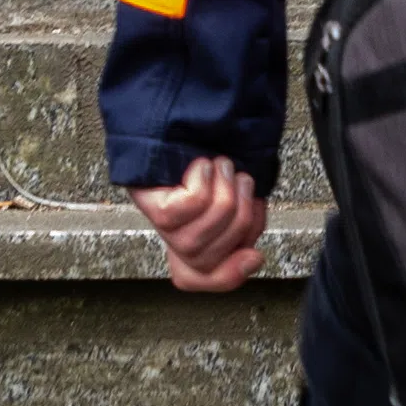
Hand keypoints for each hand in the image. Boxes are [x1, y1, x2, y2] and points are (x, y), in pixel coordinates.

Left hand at [130, 157, 267, 293]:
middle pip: (217, 253)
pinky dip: (202, 180)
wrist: (182, 125)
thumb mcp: (241, 202)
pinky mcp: (151, 205)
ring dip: (225, 190)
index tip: (253, 254)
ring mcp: (160, 226)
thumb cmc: (215, 166)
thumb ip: (247, 232)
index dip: (231, 275)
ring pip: (207, 227)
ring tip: (224, 166)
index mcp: (198, 247)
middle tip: (240, 180)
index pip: (208, 280)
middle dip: (241, 213)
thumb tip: (254, 259)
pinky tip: (201, 166)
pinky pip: (190, 204)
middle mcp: (174, 243)